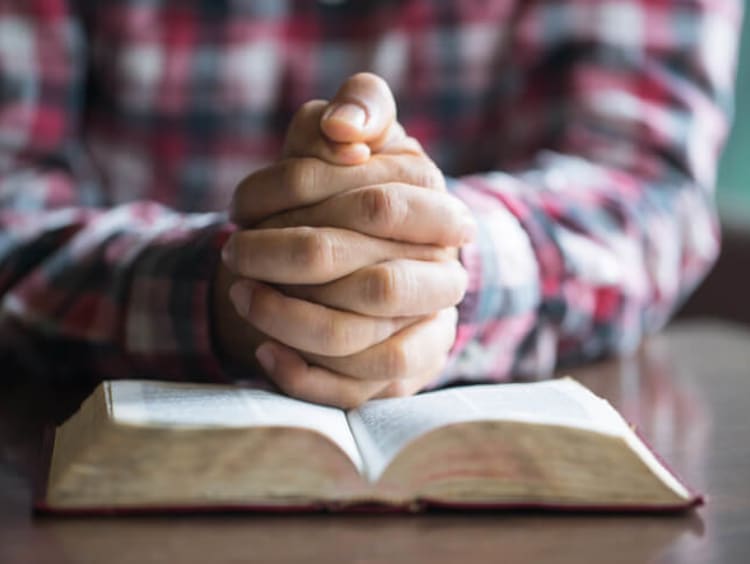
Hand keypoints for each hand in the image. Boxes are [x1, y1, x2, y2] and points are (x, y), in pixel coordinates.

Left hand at [215, 73, 472, 405]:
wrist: (358, 253)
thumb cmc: (348, 187)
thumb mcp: (353, 133)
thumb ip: (361, 105)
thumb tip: (340, 132)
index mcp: (441, 212)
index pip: (381, 205)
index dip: (302, 201)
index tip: (242, 202)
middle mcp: (444, 277)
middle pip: (374, 286)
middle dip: (289, 266)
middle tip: (233, 252)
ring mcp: (426, 332)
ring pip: (363, 345)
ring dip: (289, 321)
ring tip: (241, 294)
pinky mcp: (399, 376)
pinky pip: (355, 392)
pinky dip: (302, 377)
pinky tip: (263, 351)